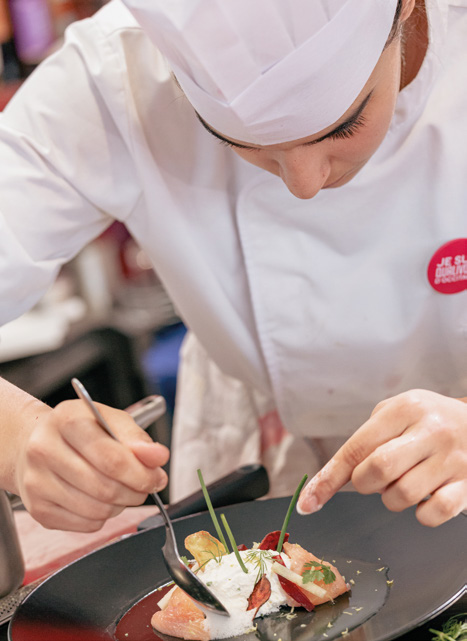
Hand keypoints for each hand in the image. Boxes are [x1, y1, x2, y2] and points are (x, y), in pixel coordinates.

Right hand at [15, 399, 169, 531]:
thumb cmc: (79, 430)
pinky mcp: (39, 509)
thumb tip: (158, 457)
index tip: (157, 476)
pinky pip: (86, 524)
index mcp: (67, 420)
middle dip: (135, 491)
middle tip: (144, 485)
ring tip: (122, 489)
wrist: (35, 443)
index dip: (142, 473)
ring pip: (97, 510)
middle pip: (105, 488)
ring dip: (121, 505)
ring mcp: (38, 482)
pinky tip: (100, 498)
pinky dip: (103, 516)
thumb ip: (137, 437)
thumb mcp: (110, 419)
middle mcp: (45, 450)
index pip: (112, 458)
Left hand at [297, 390, 466, 525]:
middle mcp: (430, 431)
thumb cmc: (428, 420)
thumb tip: (332, 477)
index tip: (308, 503)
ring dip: (392, 498)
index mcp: (405, 409)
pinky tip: (427, 495)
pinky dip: (421, 514)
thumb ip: (367, 438)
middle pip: (377, 470)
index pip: (356, 448)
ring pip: (402, 496)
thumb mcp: (398, 412)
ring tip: (405, 481)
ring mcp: (452, 459)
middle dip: (365, 483)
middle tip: (375, 478)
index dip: (328, 479)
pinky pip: (431, 515)